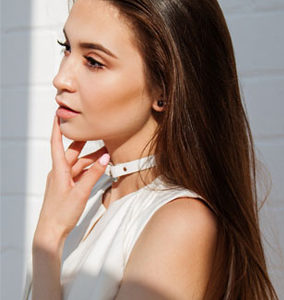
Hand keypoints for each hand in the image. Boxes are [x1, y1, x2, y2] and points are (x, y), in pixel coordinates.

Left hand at [34, 115, 109, 245]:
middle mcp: (60, 172)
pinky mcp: (68, 186)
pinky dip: (90, 170)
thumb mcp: (81, 192)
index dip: (57, 128)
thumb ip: (94, 174)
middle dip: (84, 142)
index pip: (56, 143)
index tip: (58, 114)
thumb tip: (105, 158)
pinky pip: (80, 173)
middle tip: (95, 132)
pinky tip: (100, 169)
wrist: (52, 231)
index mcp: (58, 170)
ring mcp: (64, 179)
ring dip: (91, 158)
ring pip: (78, 163)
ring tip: (106, 153)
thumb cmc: (61, 214)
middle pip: (72, 152)